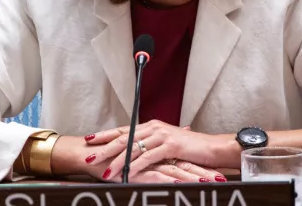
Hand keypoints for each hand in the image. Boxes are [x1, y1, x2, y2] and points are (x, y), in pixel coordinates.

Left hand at [85, 121, 227, 181]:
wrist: (212, 148)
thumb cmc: (191, 149)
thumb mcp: (167, 145)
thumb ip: (151, 147)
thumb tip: (135, 154)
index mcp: (151, 126)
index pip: (123, 129)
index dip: (105, 134)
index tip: (90, 139)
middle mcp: (154, 128)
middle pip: (123, 137)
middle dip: (104, 148)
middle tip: (89, 156)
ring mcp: (162, 135)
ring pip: (133, 148)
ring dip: (117, 162)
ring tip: (105, 171)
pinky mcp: (170, 146)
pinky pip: (148, 157)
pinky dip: (135, 166)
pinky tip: (126, 174)